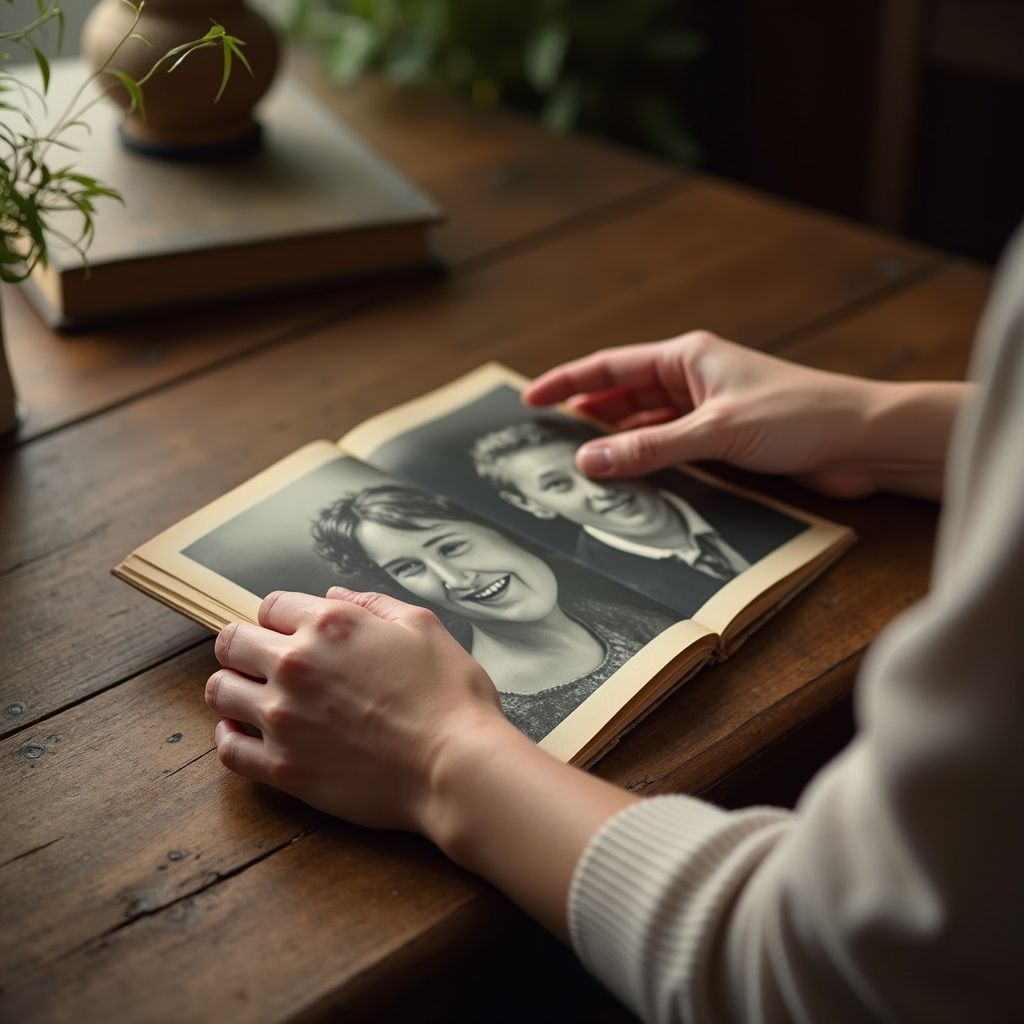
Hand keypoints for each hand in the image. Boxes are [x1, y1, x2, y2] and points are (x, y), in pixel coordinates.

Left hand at [206, 587, 506, 831]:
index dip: (282, 617)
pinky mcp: (283, 767)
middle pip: (232, 642)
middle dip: (245, 646)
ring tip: (255, 697)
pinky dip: (231, 737)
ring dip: (234, 688)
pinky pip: (228, 748)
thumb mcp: (422, 626)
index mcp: (330, 624)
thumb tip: (333, 594)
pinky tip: (248, 733)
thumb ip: (372, 603)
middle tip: (265, 662)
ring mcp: (284, 718)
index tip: (293, 633)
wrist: (456, 768)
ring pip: (220, 690)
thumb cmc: (450, 697)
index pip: (271, 605)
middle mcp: (296, 665)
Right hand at [524, 330, 964, 498]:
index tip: (530, 400)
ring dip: (615, 442)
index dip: (566, 381)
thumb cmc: (800, 415)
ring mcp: (707, 410)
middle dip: (585, 416)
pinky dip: (646, 460)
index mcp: (687, 357)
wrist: (862, 439)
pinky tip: (628, 477)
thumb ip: (650, 448)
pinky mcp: (723, 439)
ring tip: (578, 465)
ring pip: (644, 424)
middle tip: (545, 442)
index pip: (610, 366)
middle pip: (622, 395)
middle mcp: (692, 379)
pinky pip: (669, 447)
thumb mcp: (715, 431)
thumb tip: (589, 462)